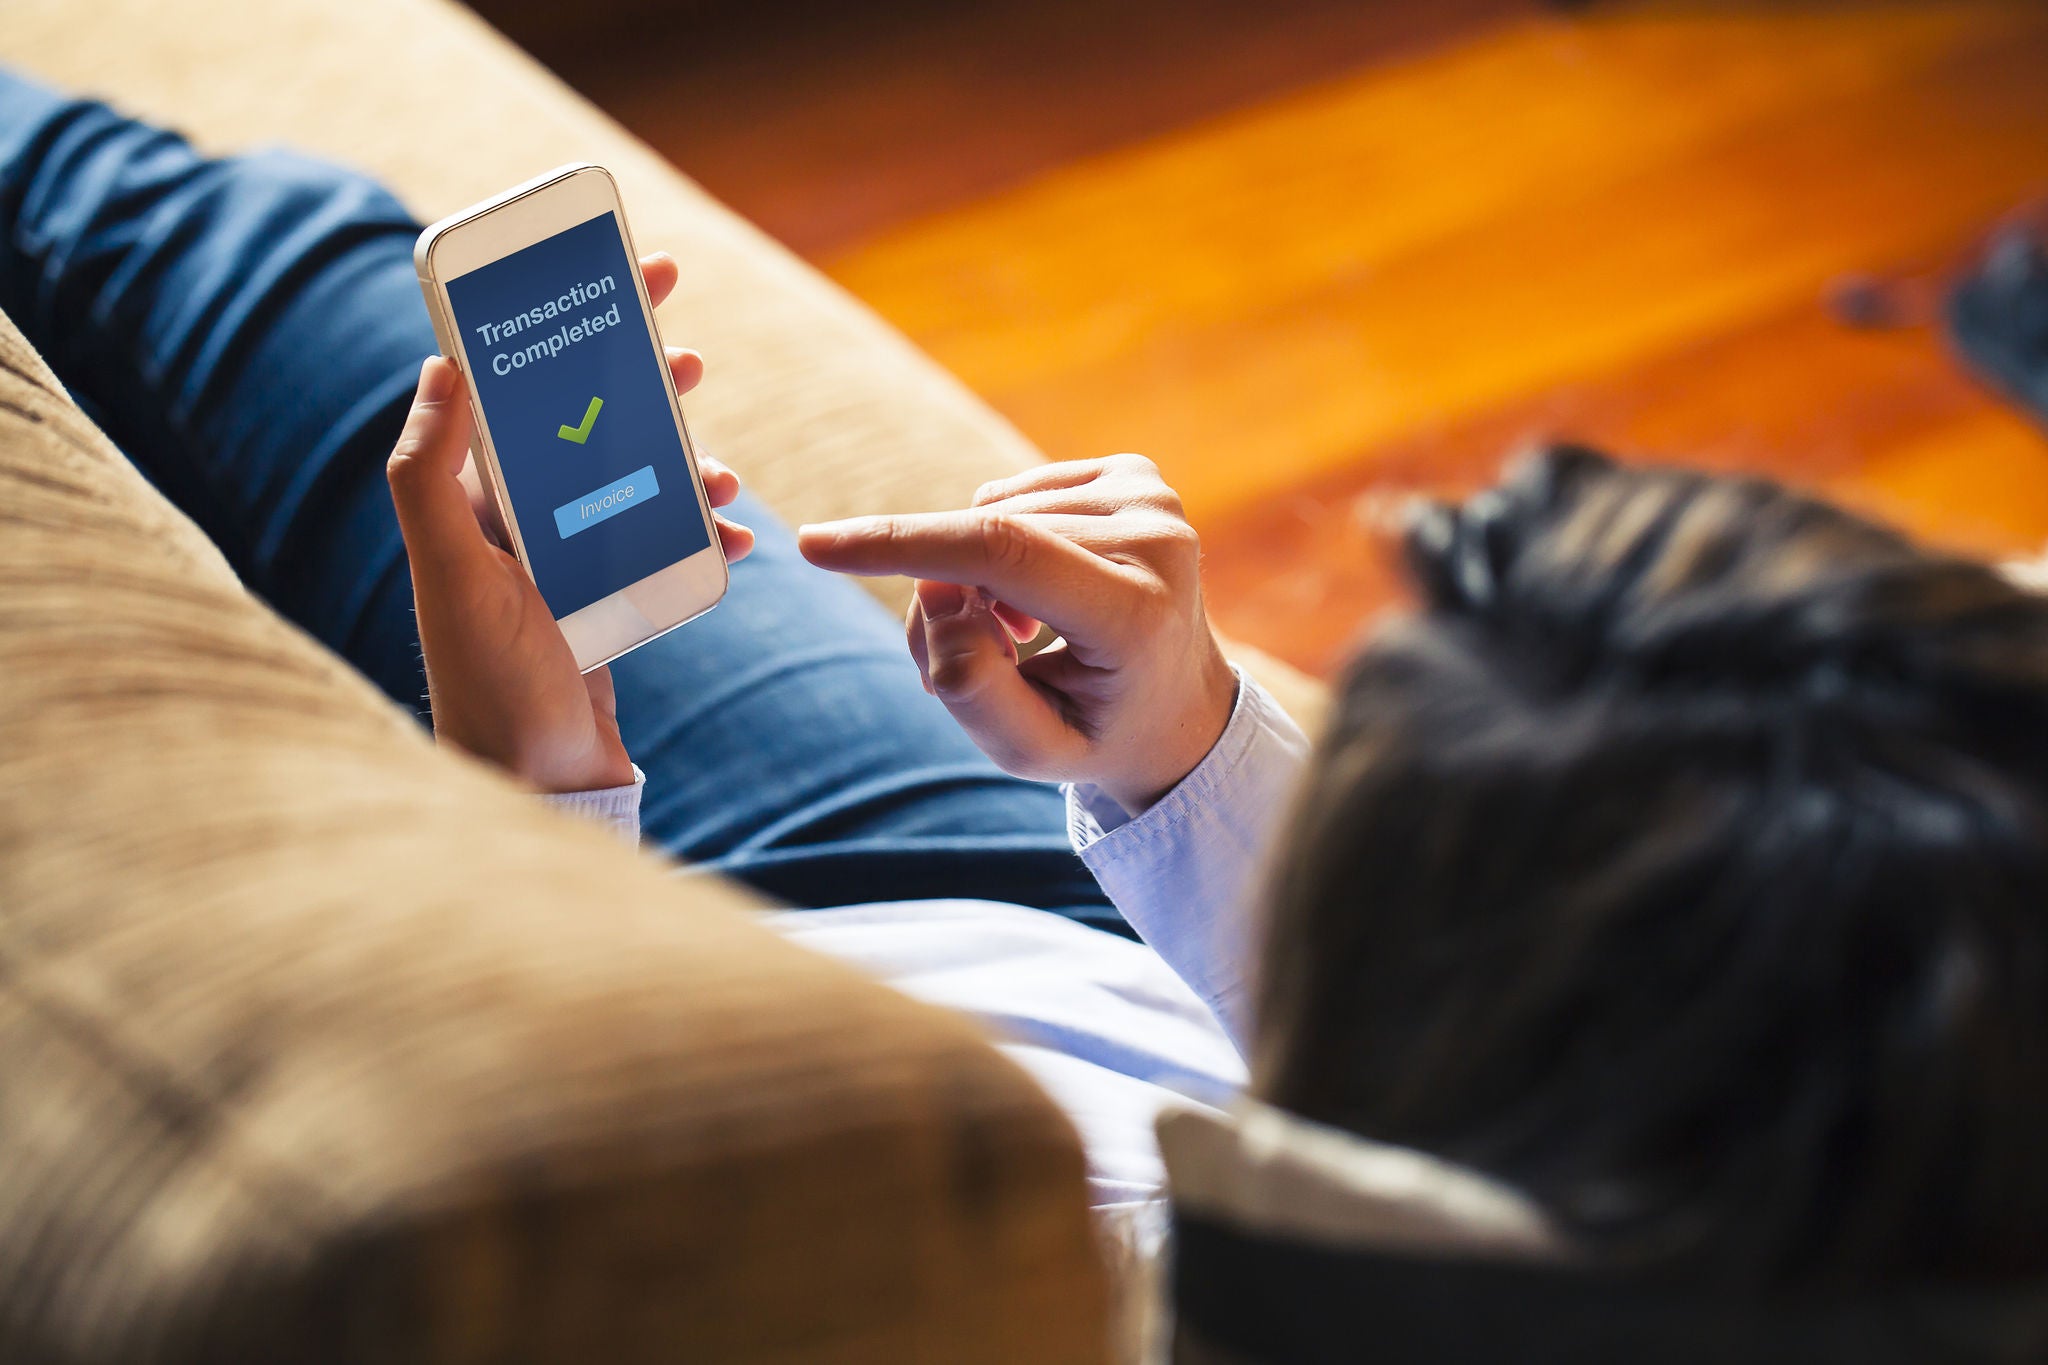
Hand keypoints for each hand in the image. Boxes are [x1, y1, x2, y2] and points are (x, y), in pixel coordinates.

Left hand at [386, 252, 753, 793]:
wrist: (540, 789)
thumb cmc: (492, 687)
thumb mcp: (454, 574)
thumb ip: (429, 475)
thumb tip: (439, 366)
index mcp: (471, 503)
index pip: (514, 389)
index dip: (561, 328)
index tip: (612, 282)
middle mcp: (514, 525)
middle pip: (584, 423)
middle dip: (637, 383)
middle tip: (685, 349)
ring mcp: (564, 564)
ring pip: (634, 481)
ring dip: (682, 462)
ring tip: (719, 467)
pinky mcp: (606, 604)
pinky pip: (663, 546)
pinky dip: (703, 535)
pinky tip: (735, 539)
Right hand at [797, 454, 1236, 812]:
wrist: (1180, 706)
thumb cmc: (1097, 733)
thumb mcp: (1031, 750)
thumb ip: (970, 688)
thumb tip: (935, 592)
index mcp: (1139, 613)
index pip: (1000, 553)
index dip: (902, 544)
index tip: (817, 545)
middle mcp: (1158, 540)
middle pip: (985, 543)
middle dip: (944, 598)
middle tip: (972, 660)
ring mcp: (1154, 498)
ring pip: (993, 515)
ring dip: (977, 575)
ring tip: (1022, 635)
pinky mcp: (1138, 474)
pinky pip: (1016, 495)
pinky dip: (1005, 543)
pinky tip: (1045, 592)